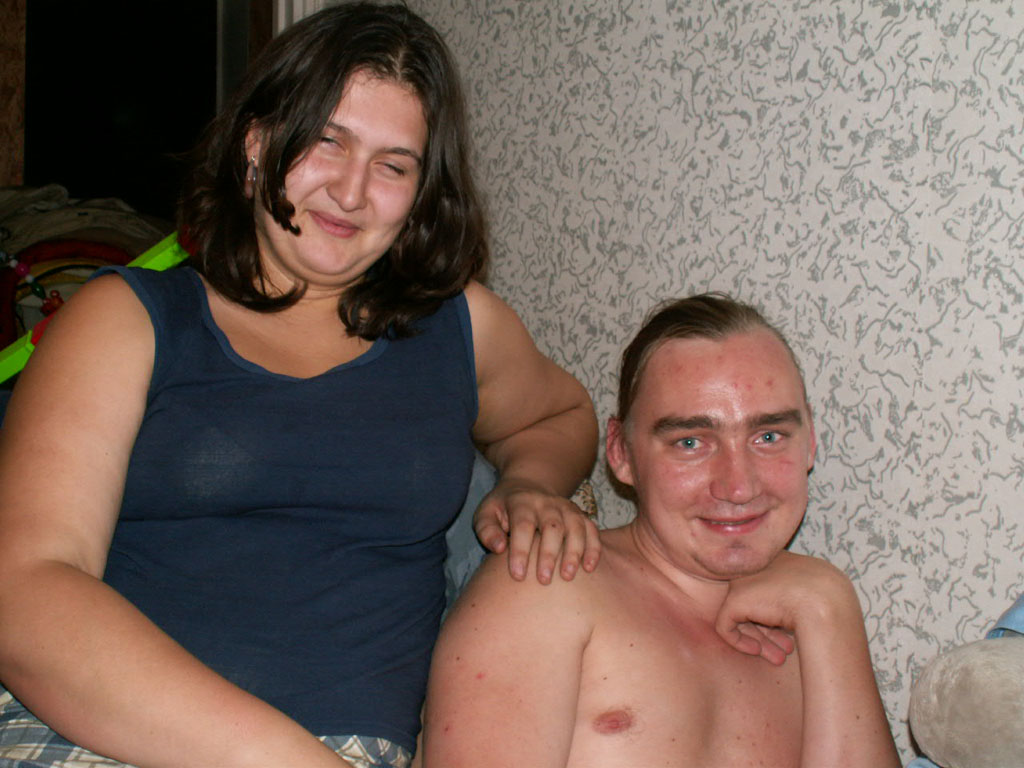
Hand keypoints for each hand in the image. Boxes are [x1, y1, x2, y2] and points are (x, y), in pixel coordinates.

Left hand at [473, 479, 599, 583]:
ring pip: (575, 527)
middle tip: (544, 580)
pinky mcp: (579, 515)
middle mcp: (546, 503)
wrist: (528, 485)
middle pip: (552, 526)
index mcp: (521, 502)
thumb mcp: (486, 513)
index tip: (518, 575)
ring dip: (574, 552)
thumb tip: (498, 548)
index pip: (522, 525)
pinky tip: (589, 567)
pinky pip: (591, 529)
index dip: (520, 550)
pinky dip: (593, 547)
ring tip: (568, 576)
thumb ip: (487, 530)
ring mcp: (566, 507)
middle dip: (549, 554)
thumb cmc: (503, 508)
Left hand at [715, 551, 853, 664]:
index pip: (770, 591)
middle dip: (770, 633)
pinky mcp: (734, 599)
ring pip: (743, 617)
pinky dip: (739, 642)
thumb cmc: (827, 597)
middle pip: (756, 604)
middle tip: (785, 651)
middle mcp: (755, 566)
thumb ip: (795, 598)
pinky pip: (726, 626)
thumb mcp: (812, 593)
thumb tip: (786, 616)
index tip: (793, 635)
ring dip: (761, 640)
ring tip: (778, 658)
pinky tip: (757, 651)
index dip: (780, 618)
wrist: (825, 599)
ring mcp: (742, 581)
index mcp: (775, 559)